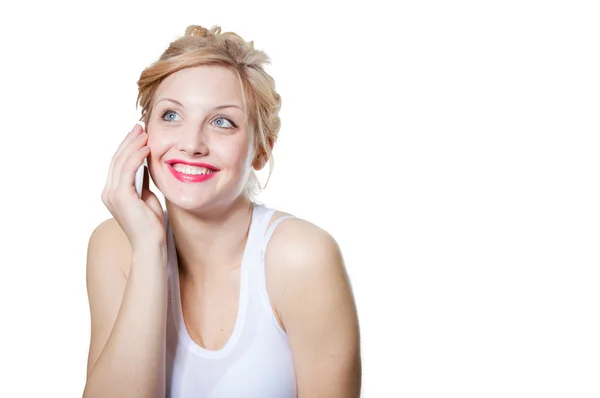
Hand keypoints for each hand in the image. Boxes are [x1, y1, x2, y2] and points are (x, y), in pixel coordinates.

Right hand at [101, 123, 164, 249]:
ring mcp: (113, 194)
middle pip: (117, 159)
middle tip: (140, 127)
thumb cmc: (151, 224)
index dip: (128, 147)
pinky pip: (127, 170)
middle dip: (129, 141)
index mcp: (113, 192)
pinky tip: (146, 148)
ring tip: (145, 133)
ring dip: (134, 145)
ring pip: (121, 162)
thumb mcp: (147, 197)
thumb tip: (145, 166)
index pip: (118, 164)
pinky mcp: (121, 196)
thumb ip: (142, 182)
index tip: (139, 134)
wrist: (151, 243)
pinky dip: (137, 157)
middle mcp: (109, 192)